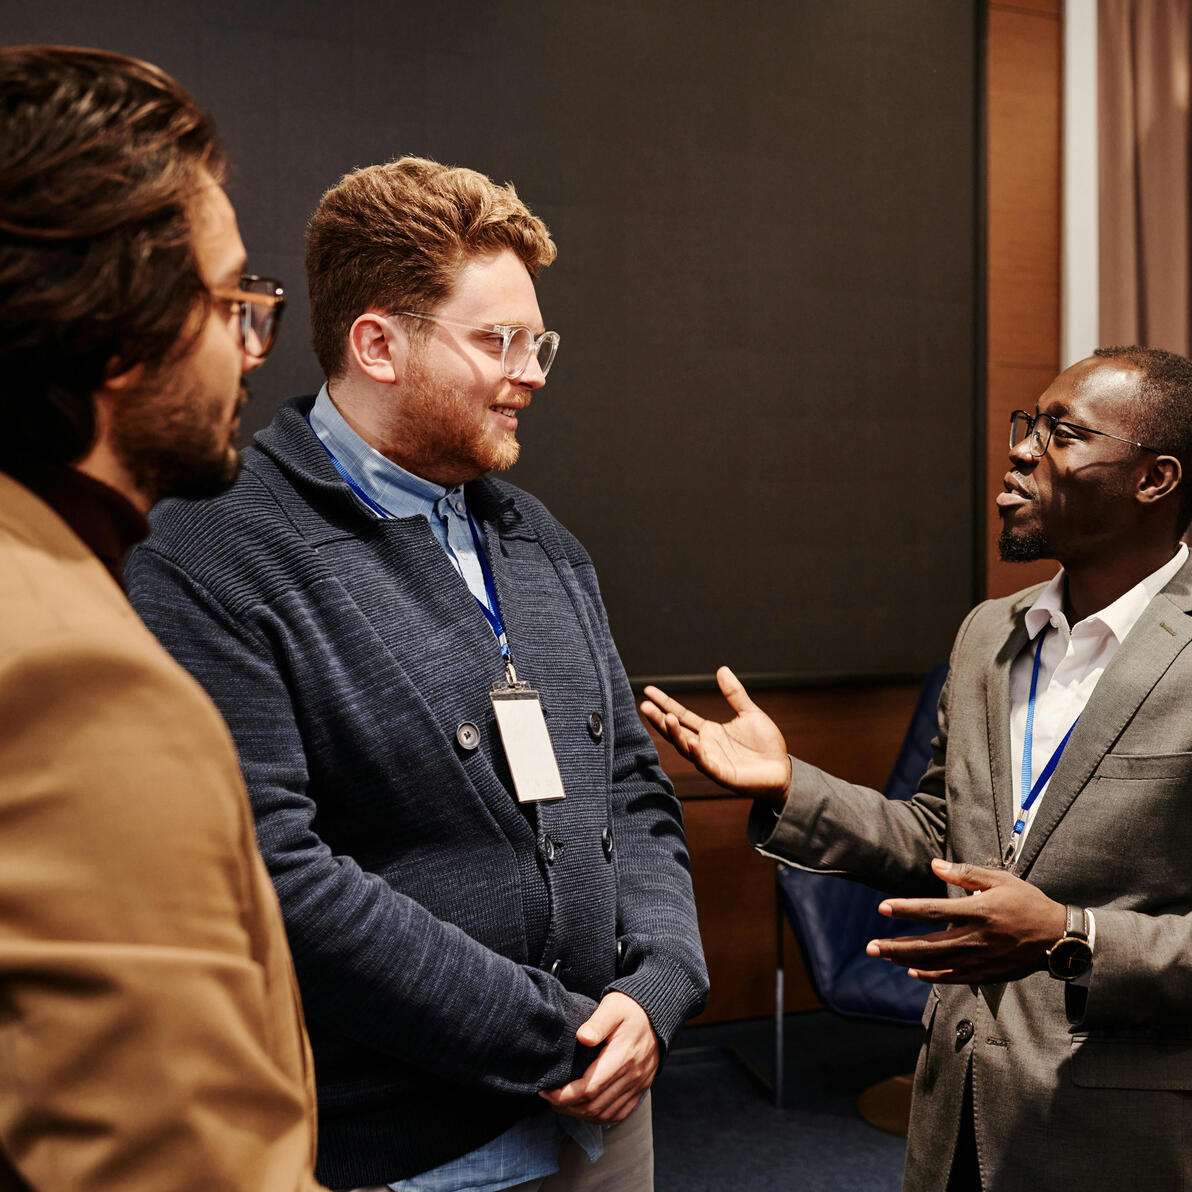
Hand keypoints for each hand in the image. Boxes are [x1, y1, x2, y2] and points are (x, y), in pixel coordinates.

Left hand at [540, 992, 658, 1123]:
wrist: (658, 1014)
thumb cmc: (630, 1008)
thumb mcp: (612, 1007)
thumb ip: (597, 1023)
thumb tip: (582, 1038)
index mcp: (623, 1056)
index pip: (590, 1088)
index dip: (564, 1095)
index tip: (546, 1091)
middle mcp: (632, 1076)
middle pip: (594, 1105)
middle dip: (566, 1107)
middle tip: (548, 1097)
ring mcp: (637, 1085)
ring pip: (604, 1114)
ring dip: (579, 1114)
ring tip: (561, 1104)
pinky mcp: (640, 1089)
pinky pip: (618, 1114)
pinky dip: (598, 1117)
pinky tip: (584, 1110)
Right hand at [640, 666, 791, 801]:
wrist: (782, 771)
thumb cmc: (766, 745)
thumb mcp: (749, 713)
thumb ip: (734, 694)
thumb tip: (722, 669)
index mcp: (710, 731)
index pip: (682, 715)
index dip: (665, 703)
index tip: (648, 691)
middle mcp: (705, 745)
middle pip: (676, 731)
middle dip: (660, 720)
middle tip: (644, 706)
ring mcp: (711, 761)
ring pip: (686, 747)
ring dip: (675, 734)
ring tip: (666, 718)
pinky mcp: (722, 774)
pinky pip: (706, 764)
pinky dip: (697, 755)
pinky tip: (691, 743)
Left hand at [865, 858, 1066, 983]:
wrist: (1058, 938)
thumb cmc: (1028, 903)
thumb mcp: (1000, 880)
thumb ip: (965, 873)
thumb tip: (934, 865)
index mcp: (977, 911)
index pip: (932, 910)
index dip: (905, 909)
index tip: (882, 908)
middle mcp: (975, 938)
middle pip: (926, 945)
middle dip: (895, 946)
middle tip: (870, 946)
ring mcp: (980, 959)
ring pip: (935, 963)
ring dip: (906, 961)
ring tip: (884, 956)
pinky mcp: (986, 973)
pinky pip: (952, 977)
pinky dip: (931, 976)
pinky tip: (913, 972)